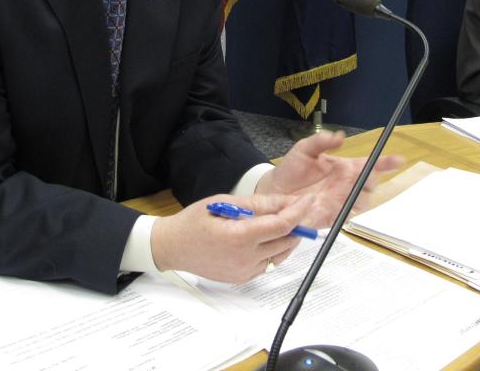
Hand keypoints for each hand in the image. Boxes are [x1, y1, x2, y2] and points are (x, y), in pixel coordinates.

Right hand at [149, 193, 311, 283]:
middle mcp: (244, 257)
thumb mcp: (224, 203)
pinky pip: (269, 264)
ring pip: (281, 255)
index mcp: (239, 236)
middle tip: (298, 208)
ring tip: (283, 221)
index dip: (298, 211)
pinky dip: (275, 250)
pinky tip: (268, 237)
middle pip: (286, 241)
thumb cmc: (194, 222)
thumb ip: (258, 204)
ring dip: (288, 238)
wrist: (172, 247)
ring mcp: (244, 271)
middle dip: (297, 224)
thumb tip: (284, 201)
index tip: (307, 200)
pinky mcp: (242, 278)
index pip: (281, 225)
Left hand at [256, 130, 404, 227]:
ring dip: (361, 195)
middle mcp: (347, 185)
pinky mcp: (332, 216)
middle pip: (371, 185)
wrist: (273, 192)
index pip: (370, 165)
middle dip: (372, 180)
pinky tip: (335, 204)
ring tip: (350, 189)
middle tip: (363, 175)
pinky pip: (346, 216)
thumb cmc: (291, 169)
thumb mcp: (304, 149)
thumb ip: (321, 141)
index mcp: (345, 168)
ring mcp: (341, 201)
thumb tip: (339, 137)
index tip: (398, 159)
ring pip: (363, 201)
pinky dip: (345, 211)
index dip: (386, 162)